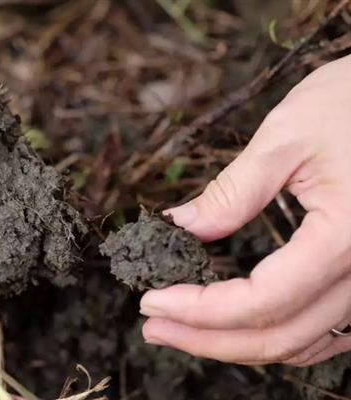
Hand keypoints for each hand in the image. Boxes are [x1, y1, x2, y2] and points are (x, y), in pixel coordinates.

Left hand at [140, 54, 350, 365]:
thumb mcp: (287, 136)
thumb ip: (233, 191)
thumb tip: (178, 227)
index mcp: (346, 237)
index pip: (261, 300)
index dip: (199, 310)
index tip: (151, 300)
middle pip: (280, 336)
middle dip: (207, 338)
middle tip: (153, 327)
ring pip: (303, 342)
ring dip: (237, 343)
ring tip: (182, 330)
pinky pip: (328, 329)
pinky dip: (279, 336)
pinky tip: (240, 326)